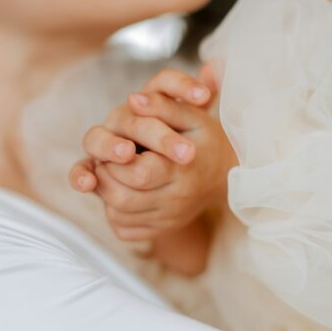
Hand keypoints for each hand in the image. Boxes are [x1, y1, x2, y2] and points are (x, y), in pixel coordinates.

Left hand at [69, 67, 234, 241]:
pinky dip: (113, 211)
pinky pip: (123, 228)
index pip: (137, 173)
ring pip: (118, 215)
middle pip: (122, 198)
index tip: (118, 144)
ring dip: (104, 192)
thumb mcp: (193, 117)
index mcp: (182, 171)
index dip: (115, 157)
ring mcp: (167, 219)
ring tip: (112, 172)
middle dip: (104, 175)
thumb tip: (133, 99)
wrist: (226, 174)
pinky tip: (121, 191)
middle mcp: (175, 201)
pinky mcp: (159, 230)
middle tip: (107, 159)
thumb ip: (163, 105)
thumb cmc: (206, 140)